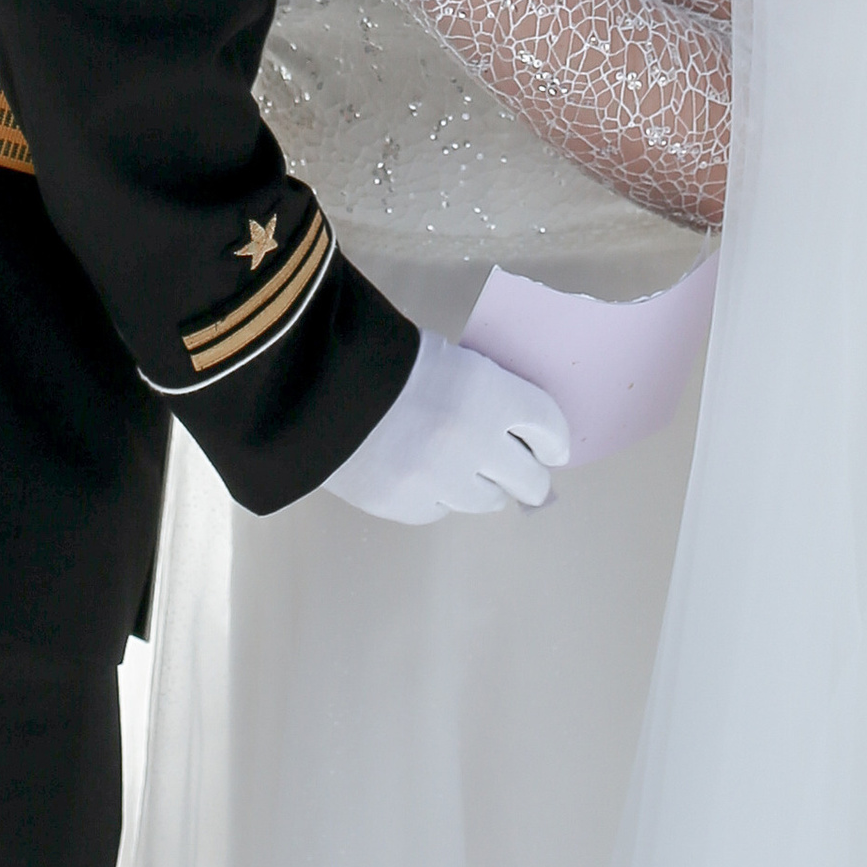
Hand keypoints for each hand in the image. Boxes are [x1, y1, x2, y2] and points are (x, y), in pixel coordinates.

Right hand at [321, 332, 570, 522]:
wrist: (312, 383)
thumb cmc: (382, 357)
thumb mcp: (445, 358)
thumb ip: (482, 392)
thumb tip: (511, 424)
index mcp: (489, 394)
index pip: (548, 425)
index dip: (554, 438)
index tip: (552, 446)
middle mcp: (475, 443)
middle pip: (529, 478)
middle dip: (530, 475)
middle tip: (525, 472)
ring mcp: (441, 481)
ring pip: (488, 501)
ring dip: (485, 487)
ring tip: (469, 471)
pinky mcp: (407, 505)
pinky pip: (442, 509)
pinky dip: (440, 495)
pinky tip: (425, 475)